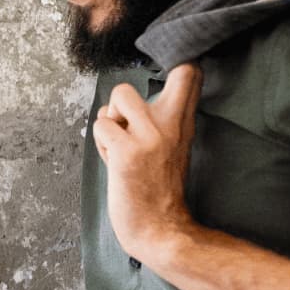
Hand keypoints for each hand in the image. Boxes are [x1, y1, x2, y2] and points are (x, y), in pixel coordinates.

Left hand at [91, 62, 202, 261]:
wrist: (161, 229)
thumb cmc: (158, 189)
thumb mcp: (172, 146)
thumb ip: (162, 118)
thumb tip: (132, 96)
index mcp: (181, 122)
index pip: (188, 72)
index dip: (176, 60)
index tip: (167, 67)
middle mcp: (169, 124)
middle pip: (134, 84)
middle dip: (117, 107)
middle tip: (126, 132)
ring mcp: (148, 137)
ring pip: (116, 98)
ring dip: (109, 123)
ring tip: (119, 148)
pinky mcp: (127, 152)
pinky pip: (101, 127)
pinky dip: (101, 145)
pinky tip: (114, 163)